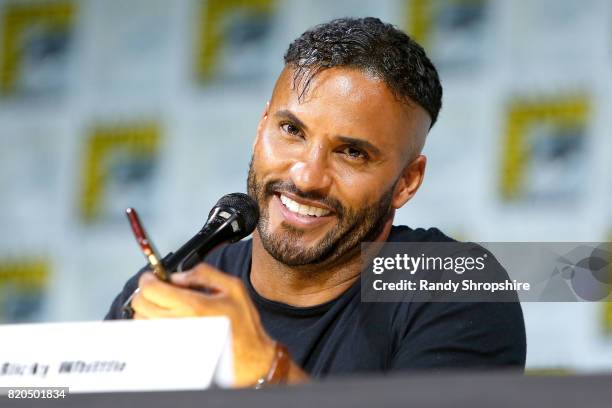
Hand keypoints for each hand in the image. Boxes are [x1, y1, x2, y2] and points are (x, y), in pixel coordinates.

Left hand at [131, 264, 276, 386]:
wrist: (249, 358)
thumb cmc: (243, 326)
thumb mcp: (233, 288)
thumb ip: (204, 274)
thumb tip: (178, 275)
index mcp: (193, 306)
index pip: (151, 289)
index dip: (148, 279)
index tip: (152, 278)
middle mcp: (179, 325)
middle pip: (140, 304)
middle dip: (146, 293)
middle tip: (158, 290)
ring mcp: (172, 341)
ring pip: (140, 321)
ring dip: (148, 310)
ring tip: (165, 307)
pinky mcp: (170, 353)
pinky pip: (148, 337)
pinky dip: (153, 326)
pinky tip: (168, 322)